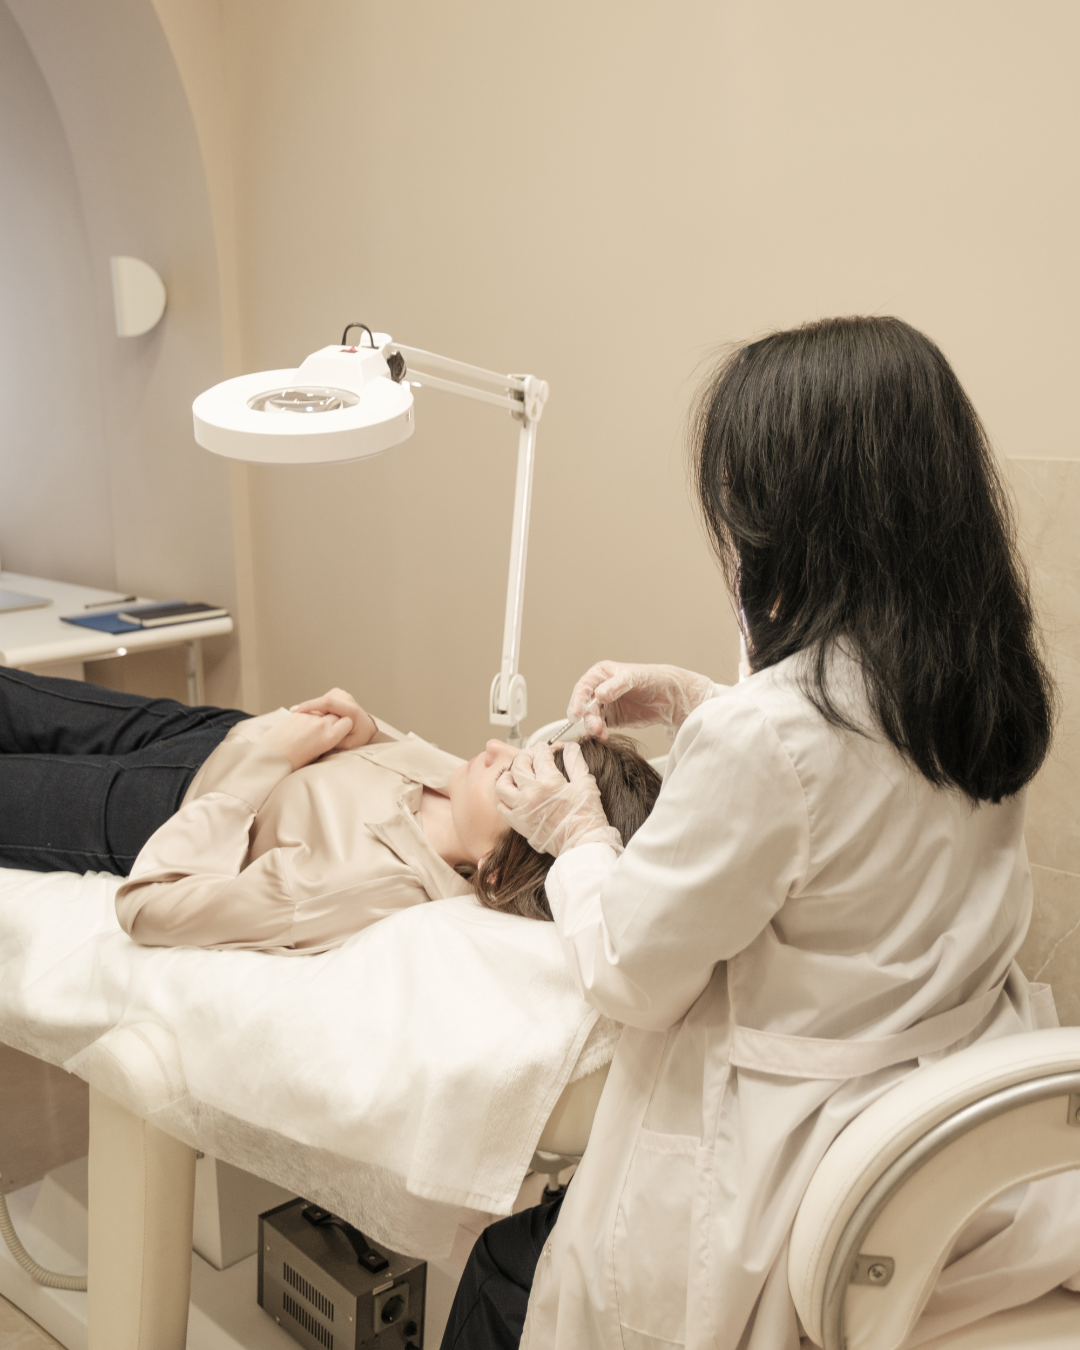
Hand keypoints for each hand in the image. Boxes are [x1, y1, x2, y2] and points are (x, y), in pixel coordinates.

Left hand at [262, 711, 353, 771]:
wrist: (271, 757)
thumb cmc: (294, 761)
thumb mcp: (318, 753)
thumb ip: (328, 739)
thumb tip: (332, 731)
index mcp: (330, 737)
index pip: (348, 722)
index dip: (344, 725)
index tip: (341, 729)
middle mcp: (322, 725)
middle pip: (336, 713)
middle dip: (335, 718)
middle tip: (328, 727)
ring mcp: (309, 717)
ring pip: (322, 711)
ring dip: (322, 715)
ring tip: (313, 727)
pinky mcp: (298, 714)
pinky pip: (309, 711)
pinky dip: (309, 715)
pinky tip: (302, 726)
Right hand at [290, 688, 377, 749]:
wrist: (366, 729)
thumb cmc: (357, 739)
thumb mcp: (347, 744)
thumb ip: (335, 738)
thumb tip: (320, 733)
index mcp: (351, 710)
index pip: (328, 703)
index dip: (310, 705)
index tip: (296, 711)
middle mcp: (348, 699)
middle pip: (322, 699)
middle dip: (307, 705)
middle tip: (293, 713)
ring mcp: (344, 695)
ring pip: (322, 698)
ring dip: (312, 706)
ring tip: (302, 715)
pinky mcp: (339, 694)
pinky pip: (324, 698)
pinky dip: (317, 705)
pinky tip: (312, 714)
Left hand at [495, 741, 623, 856]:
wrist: (581, 845)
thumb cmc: (586, 818)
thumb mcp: (586, 785)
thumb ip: (576, 763)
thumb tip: (570, 748)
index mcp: (549, 782)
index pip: (541, 755)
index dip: (545, 747)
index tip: (547, 748)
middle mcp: (531, 794)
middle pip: (519, 764)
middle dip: (526, 755)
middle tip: (532, 756)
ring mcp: (522, 809)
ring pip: (502, 784)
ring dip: (508, 775)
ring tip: (516, 773)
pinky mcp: (519, 824)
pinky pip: (502, 807)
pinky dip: (505, 798)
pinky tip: (514, 795)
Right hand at [568, 661, 714, 738]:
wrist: (670, 698)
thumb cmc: (653, 680)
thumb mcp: (634, 678)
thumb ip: (615, 686)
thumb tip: (598, 695)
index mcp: (601, 674)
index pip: (583, 687)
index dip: (577, 700)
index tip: (576, 714)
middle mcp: (599, 689)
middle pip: (585, 705)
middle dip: (587, 717)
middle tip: (594, 727)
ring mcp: (605, 705)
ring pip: (591, 718)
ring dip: (593, 727)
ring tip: (601, 733)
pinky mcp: (612, 719)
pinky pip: (600, 727)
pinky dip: (600, 733)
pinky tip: (604, 736)